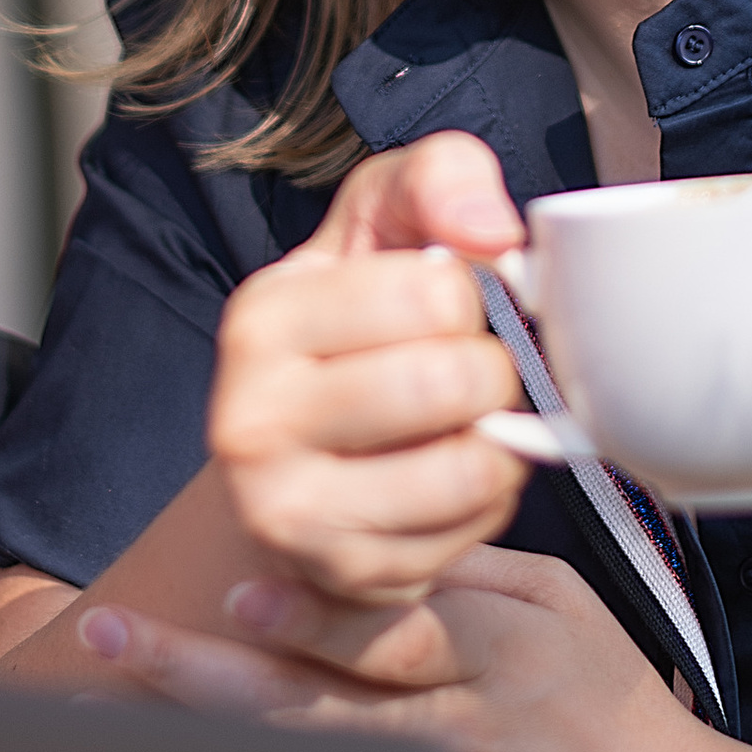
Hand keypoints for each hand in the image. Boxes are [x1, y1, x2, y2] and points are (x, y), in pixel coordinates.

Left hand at [78, 545, 732, 751]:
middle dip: (208, 669)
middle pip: (321, 702)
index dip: (313, 612)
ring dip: (206, 738)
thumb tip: (374, 533)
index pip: (395, 625)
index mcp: (506, 654)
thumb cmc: (617, 712)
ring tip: (112, 708)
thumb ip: (471, 573)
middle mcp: (469, 735)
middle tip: (112, 635)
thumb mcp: (567, 615)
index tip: (235, 590)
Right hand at [207, 132, 530, 607]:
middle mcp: (250, 417)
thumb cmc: (360, 325)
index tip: (447, 309)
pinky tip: (450, 481)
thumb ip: (439, 177)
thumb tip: (491, 231)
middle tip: (470, 374)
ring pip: (468, 467)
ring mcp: (286, 509)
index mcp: (263, 316)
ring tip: (467, 425)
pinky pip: (470, 533)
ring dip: (500, 443)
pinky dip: (487, 503)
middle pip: (452, 380)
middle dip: (493, 372)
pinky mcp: (340, 574)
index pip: (435, 291)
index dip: (473, 295)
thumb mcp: (384, 221)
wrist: (301, 460)